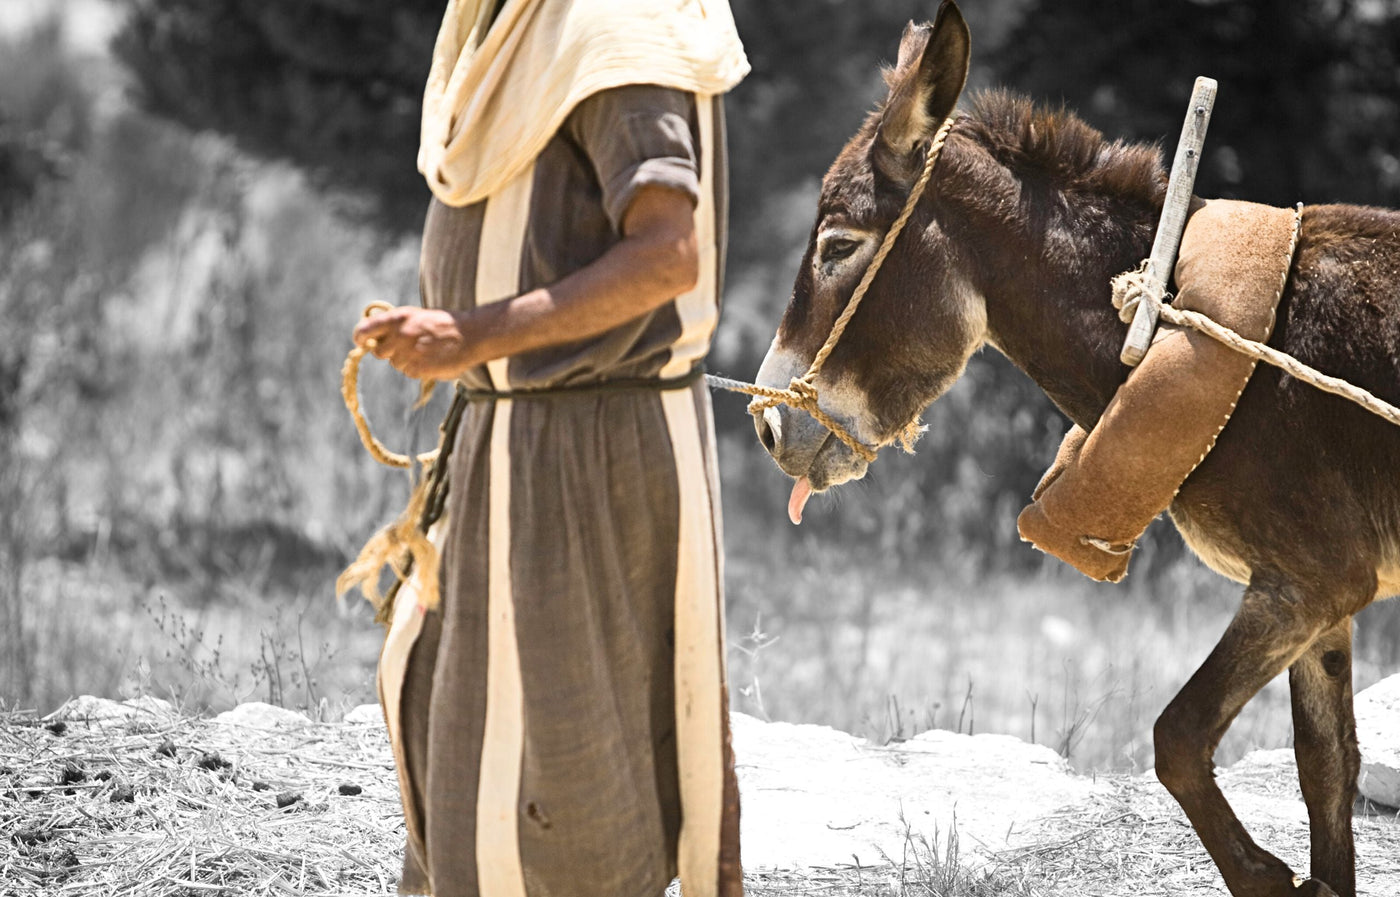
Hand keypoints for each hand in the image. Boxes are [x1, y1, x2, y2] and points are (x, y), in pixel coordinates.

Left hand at [352, 307, 478, 380]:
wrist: (470, 335)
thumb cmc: (443, 325)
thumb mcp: (416, 316)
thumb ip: (395, 325)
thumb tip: (373, 336)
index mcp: (398, 318)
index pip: (365, 330)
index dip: (361, 337)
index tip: (362, 342)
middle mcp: (400, 335)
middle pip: (379, 352)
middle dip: (389, 352)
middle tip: (406, 347)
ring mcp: (409, 353)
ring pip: (395, 364)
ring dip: (406, 361)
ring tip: (425, 351)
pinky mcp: (418, 368)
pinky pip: (409, 372)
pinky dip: (418, 368)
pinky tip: (431, 359)